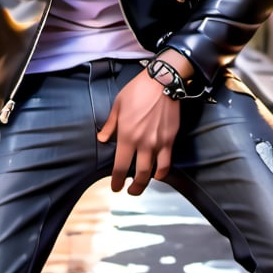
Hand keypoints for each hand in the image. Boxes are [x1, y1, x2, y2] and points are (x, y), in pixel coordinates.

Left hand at [97, 69, 180, 195]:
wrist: (162, 82)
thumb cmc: (138, 91)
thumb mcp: (118, 106)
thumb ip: (110, 125)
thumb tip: (102, 139)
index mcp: (127, 135)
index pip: (120, 166)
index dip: (116, 180)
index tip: (115, 187)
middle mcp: (143, 143)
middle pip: (139, 175)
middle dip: (133, 188)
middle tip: (130, 191)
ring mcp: (158, 143)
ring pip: (154, 173)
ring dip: (147, 183)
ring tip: (142, 185)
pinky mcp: (170, 140)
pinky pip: (167, 163)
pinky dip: (162, 172)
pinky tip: (158, 174)